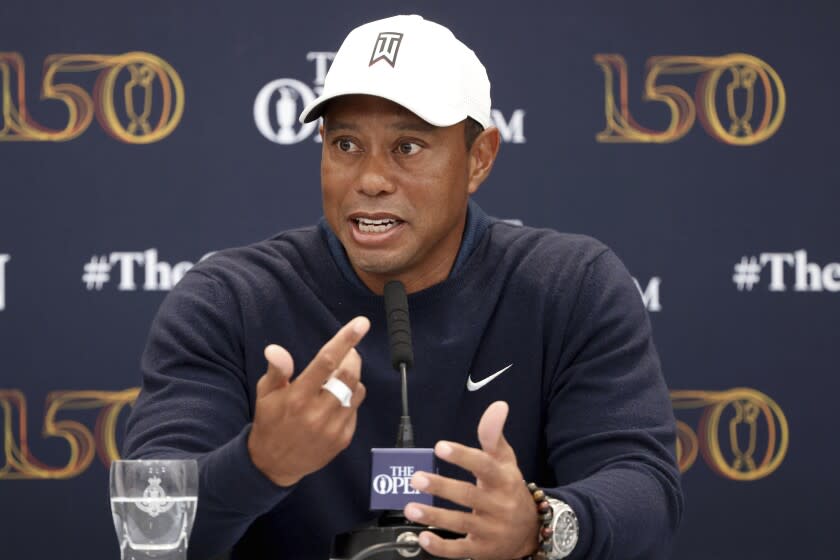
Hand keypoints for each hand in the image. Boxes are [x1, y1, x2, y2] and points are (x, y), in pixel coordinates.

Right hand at [247, 316, 369, 486]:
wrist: (273, 464)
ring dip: (352, 379)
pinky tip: (334, 403)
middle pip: (349, 374)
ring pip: (357, 390)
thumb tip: (275, 349)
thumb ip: (277, 370)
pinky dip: (350, 400)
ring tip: (337, 380)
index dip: (345, 339)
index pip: (326, 361)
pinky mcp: (343, 439)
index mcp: (297, 397)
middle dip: (352, 357)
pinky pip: (355, 409)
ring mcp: (333, 428)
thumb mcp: (265, 393)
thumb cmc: (270, 422)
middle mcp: (317, 412)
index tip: (362, 323)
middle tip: (347, 353)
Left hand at [403, 401, 538, 559]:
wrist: (532, 531)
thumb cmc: (510, 489)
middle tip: (416, 478)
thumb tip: (498, 405)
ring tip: (410, 508)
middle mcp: (499, 505)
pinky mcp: (482, 550)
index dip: (463, 456)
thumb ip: (494, 435)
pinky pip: (460, 550)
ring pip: (461, 523)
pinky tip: (423, 536)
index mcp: (504, 480)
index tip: (440, 447)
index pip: (484, 466)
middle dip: (441, 487)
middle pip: (469, 496)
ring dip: (434, 516)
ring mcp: (490, 530)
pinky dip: (441, 547)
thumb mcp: (506, 461)